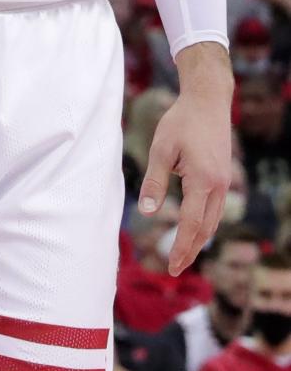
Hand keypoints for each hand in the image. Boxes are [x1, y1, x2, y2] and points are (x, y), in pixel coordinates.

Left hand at [140, 42, 232, 275]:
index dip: (181, 247)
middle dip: (190, 251)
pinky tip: (193, 230)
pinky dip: (204, 224)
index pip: (191, 224)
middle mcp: (218, 186)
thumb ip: (154, 182)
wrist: (208, 101)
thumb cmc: (181, 122)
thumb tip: (146, 212)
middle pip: (205, 229)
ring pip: (213, 221)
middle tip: (174, 269)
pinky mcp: (223, 178)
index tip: (170, 266)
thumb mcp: (161, 149)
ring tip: (182, 256)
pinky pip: (215, 209)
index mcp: (203, 181)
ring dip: (198, 240)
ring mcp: (224, 183)